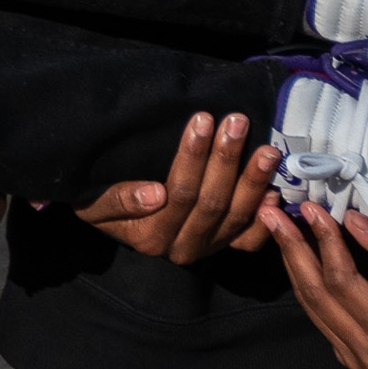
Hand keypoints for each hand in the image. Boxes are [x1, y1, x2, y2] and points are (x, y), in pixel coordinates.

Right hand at [71, 112, 281, 264]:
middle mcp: (183, 248)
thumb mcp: (93, 201)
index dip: (193, 157)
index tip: (202, 120)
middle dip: (226, 159)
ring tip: (266, 148)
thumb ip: (118, 200)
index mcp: (151, 238)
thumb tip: (154, 194)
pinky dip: (265, 218)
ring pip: (235, 216)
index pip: (179, 193)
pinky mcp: (224, 246)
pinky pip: (250, 239)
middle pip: (212, 202)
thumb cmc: (98, 201)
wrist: (109, 220)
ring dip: (252, 181)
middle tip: (237, 122)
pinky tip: (273, 192)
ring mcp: (207, 248)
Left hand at [265, 198, 367, 368]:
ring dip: (292, 261)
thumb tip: (352, 219)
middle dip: (292, 248)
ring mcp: (353, 360)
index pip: (343, 283)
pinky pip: (317, 313)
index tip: (310, 209)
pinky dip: (305, 278)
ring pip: (310, 304)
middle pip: (317, 295)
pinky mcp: (346, 355)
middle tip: (270, 212)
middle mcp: (367, 356)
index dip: (325, 243)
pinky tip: (294, 250)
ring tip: (275, 224)